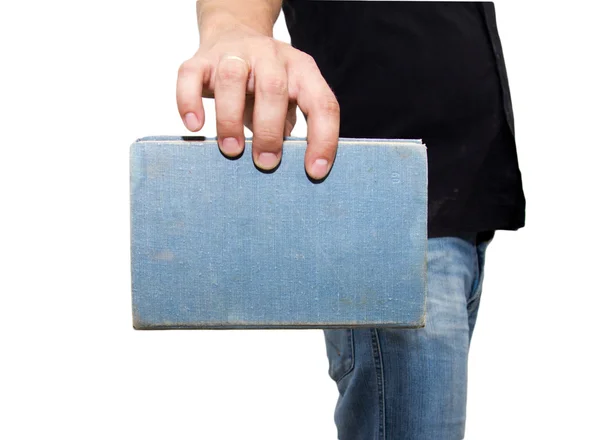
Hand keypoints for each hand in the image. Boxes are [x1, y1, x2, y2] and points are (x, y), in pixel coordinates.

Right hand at [176, 25, 339, 178]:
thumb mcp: (288, 99)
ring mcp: (235, 54)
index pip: (321, 104)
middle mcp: (271, 57)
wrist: (235, 31)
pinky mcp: (202, 59)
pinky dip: (189, 101)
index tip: (314, 171)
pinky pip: (191, 75)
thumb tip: (285, 170)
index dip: (323, 139)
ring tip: (232, 150)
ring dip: (231, 119)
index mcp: (302, 70)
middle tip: (265, 163)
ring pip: (232, 79)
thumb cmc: (265, 82)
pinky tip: (194, 126)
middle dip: (269, 132)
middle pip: (273, 89)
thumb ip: (288, 126)